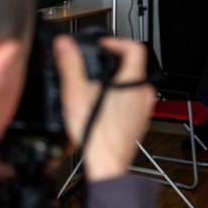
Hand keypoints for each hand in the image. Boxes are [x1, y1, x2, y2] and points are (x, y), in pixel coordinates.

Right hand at [53, 35, 156, 180]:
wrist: (106, 165)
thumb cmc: (96, 136)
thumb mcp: (76, 94)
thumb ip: (70, 65)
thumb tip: (64, 44)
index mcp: (132, 83)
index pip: (135, 48)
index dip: (118, 42)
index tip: (104, 46)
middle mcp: (143, 94)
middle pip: (133, 65)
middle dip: (113, 62)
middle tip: (96, 64)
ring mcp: (144, 109)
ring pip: (133, 83)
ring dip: (116, 79)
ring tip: (97, 85)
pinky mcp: (140, 121)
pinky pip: (133, 100)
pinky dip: (120, 96)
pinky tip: (102, 105)